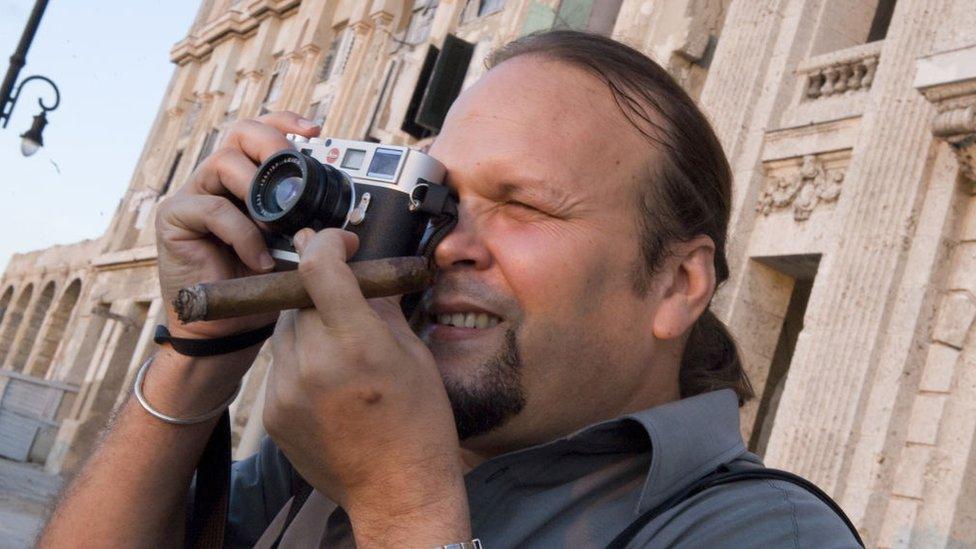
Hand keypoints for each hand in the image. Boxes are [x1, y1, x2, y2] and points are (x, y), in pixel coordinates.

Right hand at [154, 111, 320, 339]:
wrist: (227, 327)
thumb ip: (313, 232)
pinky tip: (259, 260)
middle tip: (293, 175)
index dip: (285, 123)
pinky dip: (243, 234)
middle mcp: (217, 179)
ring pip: (224, 163)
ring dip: (258, 193)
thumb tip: (349, 234)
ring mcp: (193, 194)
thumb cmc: (258, 286)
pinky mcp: (175, 217)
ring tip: (277, 229)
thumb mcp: (292, 250)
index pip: (261, 132)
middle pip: (240, 133)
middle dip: (272, 145)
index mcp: (246, 178)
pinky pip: (213, 209)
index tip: (315, 131)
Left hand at [264, 228, 470, 545]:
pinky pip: (280, 364)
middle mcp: (314, 363)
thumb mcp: (414, 356)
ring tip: (339, 344)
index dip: (327, 242)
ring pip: (284, 328)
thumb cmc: (419, 425)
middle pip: (299, 295)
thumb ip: (382, 307)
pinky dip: (300, 358)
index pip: (318, 267)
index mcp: (358, 344)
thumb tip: (366, 270)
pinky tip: (328, 377)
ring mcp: (287, 391)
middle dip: (321, 286)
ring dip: (307, 322)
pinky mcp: (272, 413)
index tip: (341, 243)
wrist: (397, 491)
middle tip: (345, 294)